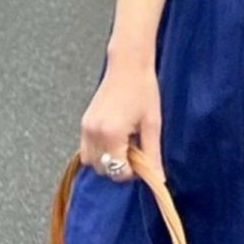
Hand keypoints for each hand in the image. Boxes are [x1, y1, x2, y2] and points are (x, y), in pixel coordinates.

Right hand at [79, 55, 162, 179]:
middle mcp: (94, 133)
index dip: (133, 172)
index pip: (118, 172)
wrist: (128, 64)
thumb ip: (152, 154)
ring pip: (91, 162)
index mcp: (111, 134)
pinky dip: (99, 151)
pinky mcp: (84, 122)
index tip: (143, 160)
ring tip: (124, 145)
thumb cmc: (143, 90)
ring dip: (107, 161)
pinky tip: (115, 138)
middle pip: (103, 170)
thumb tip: (159, 179)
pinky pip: (86, 149)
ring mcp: (86, 127)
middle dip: (119, 167)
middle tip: (135, 151)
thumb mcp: (152, 124)